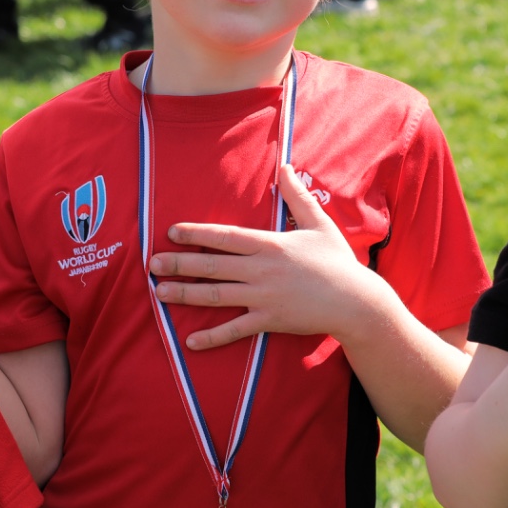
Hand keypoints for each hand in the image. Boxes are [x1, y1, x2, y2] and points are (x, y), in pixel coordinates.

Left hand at [148, 164, 385, 350]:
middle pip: (212, 265)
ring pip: (215, 295)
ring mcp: (263, 297)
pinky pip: (235, 329)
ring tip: (159, 292)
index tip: (172, 231)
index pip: (225, 236)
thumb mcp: (318, 224)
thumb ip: (297, 196)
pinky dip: (212, 336)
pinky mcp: (270, 320)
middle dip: (179, 264)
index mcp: (269, 245)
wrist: (356, 301)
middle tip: (151, 264)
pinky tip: (190, 340)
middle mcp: (261, 270)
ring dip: (185, 294)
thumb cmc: (337, 261)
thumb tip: (285, 166)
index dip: (197, 233)